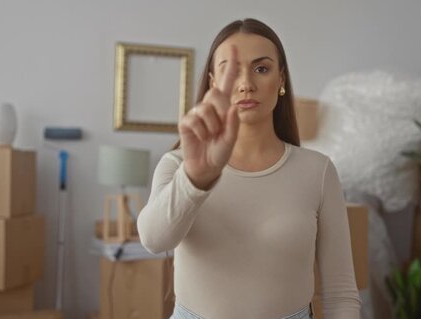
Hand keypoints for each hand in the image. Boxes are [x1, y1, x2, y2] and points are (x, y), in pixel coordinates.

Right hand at [178, 45, 239, 189]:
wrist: (206, 167)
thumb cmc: (220, 152)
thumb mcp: (231, 140)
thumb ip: (233, 124)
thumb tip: (233, 107)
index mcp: (223, 107)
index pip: (226, 83)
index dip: (231, 66)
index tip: (235, 47)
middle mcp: (208, 107)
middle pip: (215, 93)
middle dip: (221, 111)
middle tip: (220, 129)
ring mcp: (196, 113)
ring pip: (206, 110)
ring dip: (212, 127)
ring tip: (210, 137)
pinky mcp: (185, 122)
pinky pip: (194, 121)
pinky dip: (201, 133)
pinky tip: (200, 138)